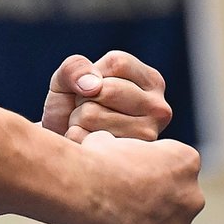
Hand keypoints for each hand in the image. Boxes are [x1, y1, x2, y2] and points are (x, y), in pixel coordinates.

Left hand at [42, 50, 172, 142]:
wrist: (64, 144)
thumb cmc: (71, 105)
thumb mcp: (68, 77)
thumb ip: (75, 68)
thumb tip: (92, 86)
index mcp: (151, 81)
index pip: (118, 63)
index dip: (92, 73)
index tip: (91, 87)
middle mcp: (158, 108)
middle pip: (106, 90)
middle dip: (83, 98)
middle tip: (87, 110)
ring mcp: (148, 136)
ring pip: (92, 115)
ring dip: (77, 119)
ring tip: (87, 127)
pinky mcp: (128, 160)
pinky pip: (85, 139)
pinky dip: (75, 138)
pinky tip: (87, 143)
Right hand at [67, 131, 203, 223]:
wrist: (83, 191)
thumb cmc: (96, 160)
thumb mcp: (110, 139)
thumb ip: (122, 149)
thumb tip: (105, 149)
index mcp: (186, 162)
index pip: (173, 164)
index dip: (145, 164)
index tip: (123, 168)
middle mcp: (191, 198)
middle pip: (174, 199)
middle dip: (151, 199)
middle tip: (117, 196)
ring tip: (107, 217)